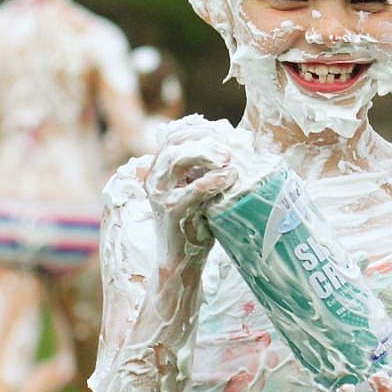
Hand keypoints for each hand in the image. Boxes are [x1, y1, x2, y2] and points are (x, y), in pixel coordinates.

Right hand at [144, 119, 238, 254]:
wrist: (182, 261)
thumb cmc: (197, 223)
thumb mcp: (201, 191)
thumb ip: (208, 170)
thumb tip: (236, 145)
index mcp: (161, 171)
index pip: (174, 137)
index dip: (199, 130)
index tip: (224, 131)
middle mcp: (155, 180)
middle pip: (173, 143)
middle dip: (203, 139)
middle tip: (228, 149)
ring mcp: (160, 195)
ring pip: (176, 159)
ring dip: (205, 154)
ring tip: (228, 161)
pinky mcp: (171, 211)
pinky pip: (193, 189)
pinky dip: (214, 180)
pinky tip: (230, 177)